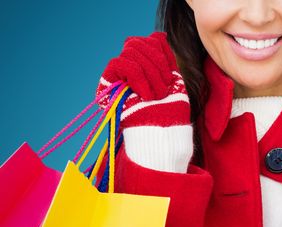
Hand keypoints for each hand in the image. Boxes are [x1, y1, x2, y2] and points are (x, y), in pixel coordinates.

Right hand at [96, 32, 192, 172]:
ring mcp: (117, 76)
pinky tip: (145, 95)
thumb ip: (164, 59)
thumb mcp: (172, 81)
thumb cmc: (170, 112)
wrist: (163, 134)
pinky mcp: (108, 84)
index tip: (171, 74)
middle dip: (157, 64)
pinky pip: (121, 64)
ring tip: (157, 95)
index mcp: (144, 66)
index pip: (149, 41)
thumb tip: (158, 35)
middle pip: (138, 43)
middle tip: (164, 88)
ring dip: (150, 74)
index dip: (161, 52)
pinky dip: (138, 78)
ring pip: (131, 52)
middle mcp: (128, 68)